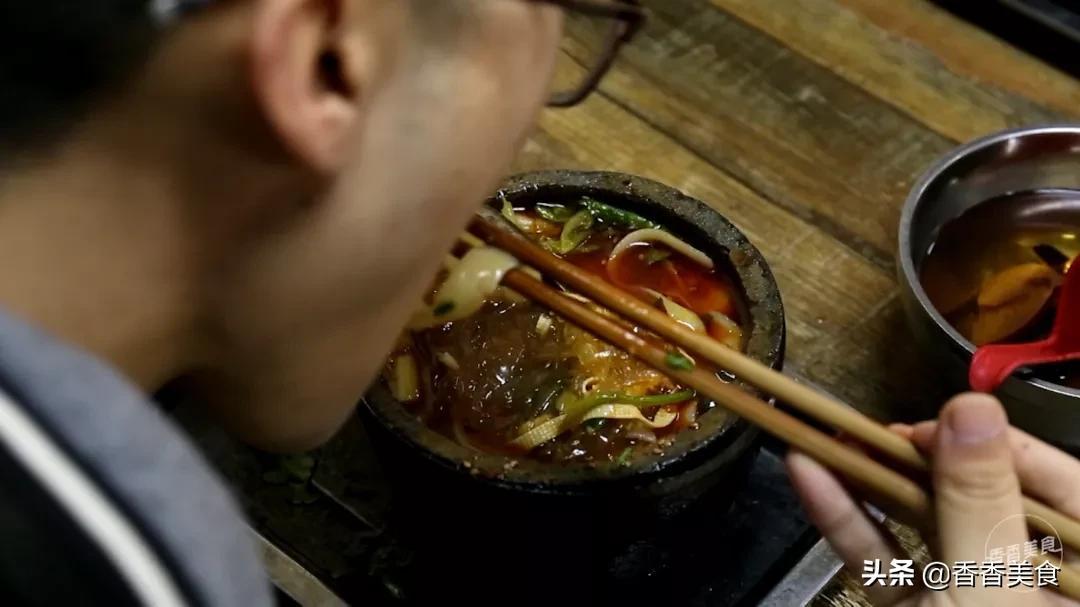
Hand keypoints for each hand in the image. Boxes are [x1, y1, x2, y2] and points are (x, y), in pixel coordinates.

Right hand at [786, 393, 1079, 605]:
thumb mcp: (986, 588)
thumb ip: (978, 502)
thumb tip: (970, 407)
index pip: (1060, 484)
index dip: (1000, 445)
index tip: (945, 422)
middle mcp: (1033, 580)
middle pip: (984, 497)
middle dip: (923, 459)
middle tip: (881, 432)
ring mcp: (971, 593)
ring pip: (926, 525)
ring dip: (872, 483)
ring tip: (829, 436)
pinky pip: (888, 558)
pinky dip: (849, 523)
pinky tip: (810, 477)